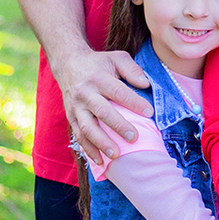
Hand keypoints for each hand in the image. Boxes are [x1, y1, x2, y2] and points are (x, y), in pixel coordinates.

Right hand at [58, 47, 152, 165]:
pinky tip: (100, 161)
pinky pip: (79, 135)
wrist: (69, 64)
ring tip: (115, 155)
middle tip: (134, 138)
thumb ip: (132, 69)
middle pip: (102, 112)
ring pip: (87, 128)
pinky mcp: (71, 117)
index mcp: (98, 78)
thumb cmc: (99, 64)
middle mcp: (85, 93)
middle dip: (118, 126)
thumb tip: (146, 84)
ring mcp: (76, 107)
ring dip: (101, 143)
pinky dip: (88, 149)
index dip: (133, 102)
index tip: (149, 112)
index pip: (118, 92)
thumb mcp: (116, 58)